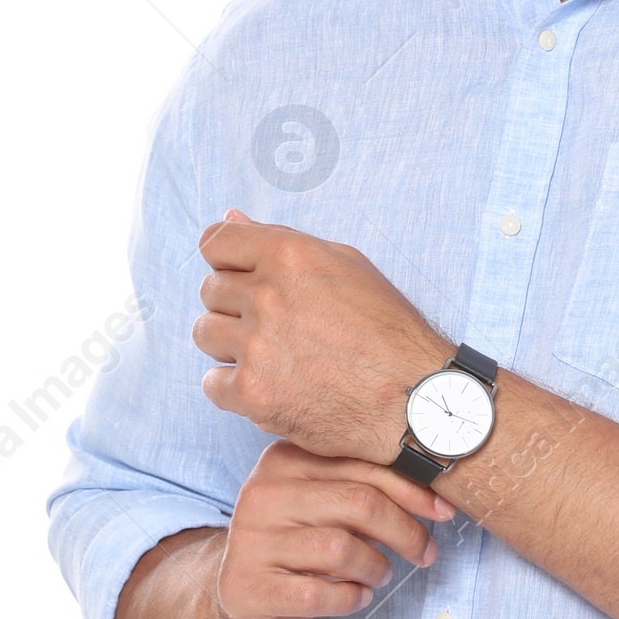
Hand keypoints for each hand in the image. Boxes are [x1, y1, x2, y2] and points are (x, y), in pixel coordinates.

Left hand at [194, 209, 445, 459]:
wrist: (414, 399)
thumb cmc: (388, 332)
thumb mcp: (347, 265)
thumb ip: (283, 242)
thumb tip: (231, 218)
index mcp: (290, 256)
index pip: (215, 242)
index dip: (225, 261)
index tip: (240, 278)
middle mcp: (268, 296)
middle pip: (210, 290)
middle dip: (234, 306)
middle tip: (273, 327)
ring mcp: (257, 346)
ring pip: (204, 333)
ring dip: (229, 345)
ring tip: (269, 356)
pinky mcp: (253, 393)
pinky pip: (212, 384)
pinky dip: (234, 389)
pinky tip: (269, 388)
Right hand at [216, 440, 453, 618]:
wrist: (240, 598)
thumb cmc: (296, 548)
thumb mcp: (324, 509)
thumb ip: (364, 494)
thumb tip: (434, 500)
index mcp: (284, 460)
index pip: (361, 466)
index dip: (412, 491)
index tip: (443, 512)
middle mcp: (263, 493)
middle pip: (358, 503)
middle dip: (404, 532)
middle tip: (423, 554)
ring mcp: (251, 540)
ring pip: (341, 548)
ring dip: (376, 567)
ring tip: (379, 575)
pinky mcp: (248, 586)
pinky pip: (318, 593)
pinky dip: (350, 598)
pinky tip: (356, 596)